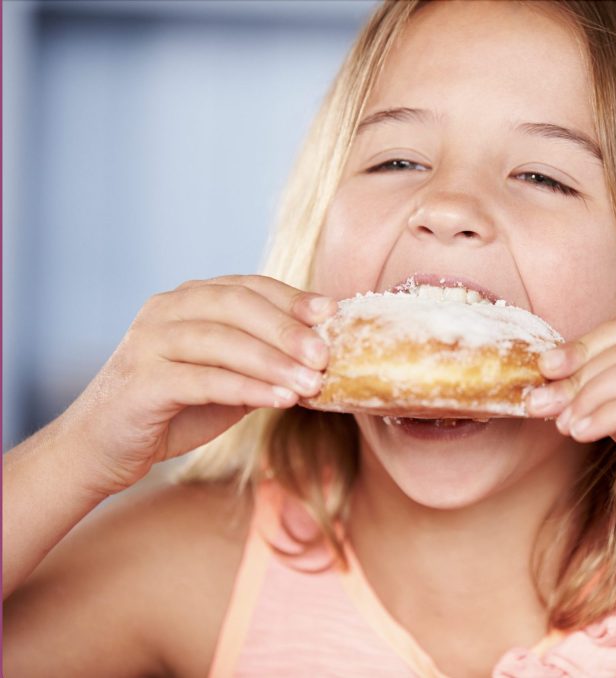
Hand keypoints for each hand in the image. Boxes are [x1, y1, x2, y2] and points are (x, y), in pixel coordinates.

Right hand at [58, 275, 333, 497]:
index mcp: (188, 300)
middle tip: (325, 354)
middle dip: (286, 328)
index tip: (332, 312)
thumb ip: (264, 360)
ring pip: (220, 340)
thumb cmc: (174, 409)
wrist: (102, 448)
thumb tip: (323, 356)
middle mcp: (165, 310)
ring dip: (273, 362)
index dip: (292, 298)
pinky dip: (247, 388)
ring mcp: (148, 342)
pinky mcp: (140, 382)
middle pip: (235, 305)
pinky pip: (202, 379)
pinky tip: (280, 400)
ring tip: (311, 383)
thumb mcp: (227, 377)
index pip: (248, 286)